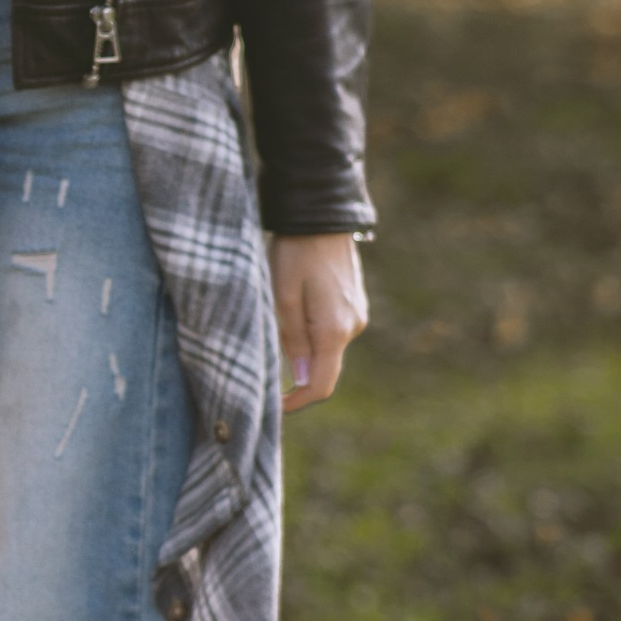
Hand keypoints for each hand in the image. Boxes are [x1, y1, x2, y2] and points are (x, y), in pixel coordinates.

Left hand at [270, 232, 366, 411]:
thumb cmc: (295, 252)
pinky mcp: (353, 305)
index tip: (274, 406)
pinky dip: (310, 331)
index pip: (320, 385)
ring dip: (300, 346)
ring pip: (325, 348)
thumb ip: (292, 340)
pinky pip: (330, 331)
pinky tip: (293, 305)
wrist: (322, 214)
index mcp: (334, 329)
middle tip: (264, 349)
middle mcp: (352, 327)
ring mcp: (356, 315)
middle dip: (294, 370)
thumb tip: (300, 379)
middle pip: (322, 368)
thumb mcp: (283, 296)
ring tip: (276, 315)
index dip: (298, 402)